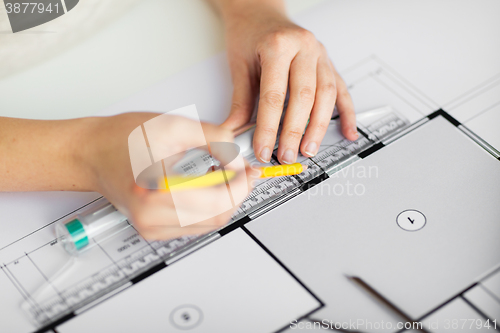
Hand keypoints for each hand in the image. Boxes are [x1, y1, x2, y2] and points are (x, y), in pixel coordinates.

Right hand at [86, 113, 252, 239]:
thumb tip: (238, 156)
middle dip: (236, 192)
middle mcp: (152, 217)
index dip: (240, 185)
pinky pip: (196, 225)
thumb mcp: (173, 126)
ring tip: (221, 174)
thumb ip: (214, 138)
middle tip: (241, 169)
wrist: (91, 153)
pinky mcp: (154, 229)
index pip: (218, 202)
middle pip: (218, 217)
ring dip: (225, 200)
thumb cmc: (120, 138)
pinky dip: (210, 207)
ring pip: (210, 224)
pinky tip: (207, 185)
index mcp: (156, 192)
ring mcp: (152, 227)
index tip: (246, 168)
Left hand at [219, 1, 357, 163]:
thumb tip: (235, 133)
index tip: (263, 149)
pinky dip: (346, 113)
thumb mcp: (239, 66)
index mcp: (278, 46)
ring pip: (326, 95)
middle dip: (295, 131)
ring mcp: (320, 55)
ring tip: (309, 149)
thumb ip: (240, 102)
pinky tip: (347, 131)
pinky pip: (341, 89)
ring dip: (319, 126)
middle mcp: (304, 48)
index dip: (269, 128)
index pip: (274, 95)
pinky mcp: (328, 62)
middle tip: (287, 154)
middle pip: (304, 97)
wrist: (260, 12)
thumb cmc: (249, 34)